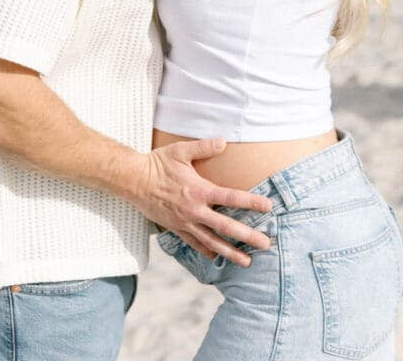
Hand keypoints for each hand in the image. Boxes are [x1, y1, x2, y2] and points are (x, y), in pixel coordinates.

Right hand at [132, 139, 272, 266]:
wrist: (134, 180)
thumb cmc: (158, 163)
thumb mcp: (181, 150)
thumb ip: (204, 147)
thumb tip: (224, 142)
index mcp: (199, 190)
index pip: (231, 197)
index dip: (251, 202)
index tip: (268, 206)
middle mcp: (195, 210)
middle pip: (226, 226)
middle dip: (248, 236)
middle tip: (266, 244)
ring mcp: (185, 222)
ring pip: (212, 241)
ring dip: (230, 252)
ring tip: (247, 261)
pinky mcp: (175, 228)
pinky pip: (194, 243)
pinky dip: (206, 250)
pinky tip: (216, 256)